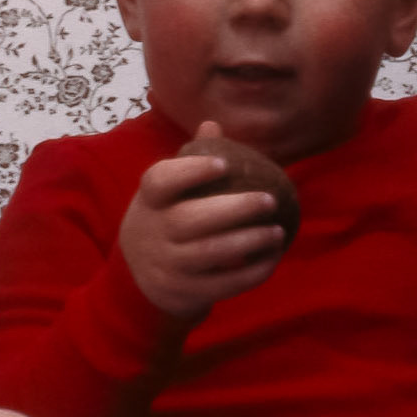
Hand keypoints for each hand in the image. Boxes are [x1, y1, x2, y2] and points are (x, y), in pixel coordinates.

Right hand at [118, 121, 286, 318]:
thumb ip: (190, 162)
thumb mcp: (166, 194)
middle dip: (235, 210)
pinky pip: (220, 284)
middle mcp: (153, 231)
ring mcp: (165, 264)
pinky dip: (250, 274)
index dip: (192, 172)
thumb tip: (212, 125)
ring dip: (248, 242)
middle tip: (270, 201)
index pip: (161, 181)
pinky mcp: (182, 291)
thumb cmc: (165, 220)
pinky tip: (272, 260)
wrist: (139, 279)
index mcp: (150, 199)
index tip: (226, 164)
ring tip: (277, 232)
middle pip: (190, 219)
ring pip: (209, 253)